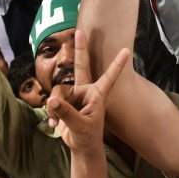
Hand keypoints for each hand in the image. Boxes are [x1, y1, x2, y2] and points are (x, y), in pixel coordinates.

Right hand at [47, 29, 130, 153]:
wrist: (80, 146)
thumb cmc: (87, 136)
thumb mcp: (79, 126)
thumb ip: (66, 113)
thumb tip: (52, 100)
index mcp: (98, 95)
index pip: (109, 77)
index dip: (117, 64)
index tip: (127, 50)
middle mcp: (86, 91)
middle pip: (81, 66)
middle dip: (80, 48)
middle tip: (80, 31)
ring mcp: (73, 95)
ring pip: (58, 92)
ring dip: (55, 108)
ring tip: (58, 122)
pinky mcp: (63, 101)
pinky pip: (52, 101)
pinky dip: (51, 113)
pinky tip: (54, 124)